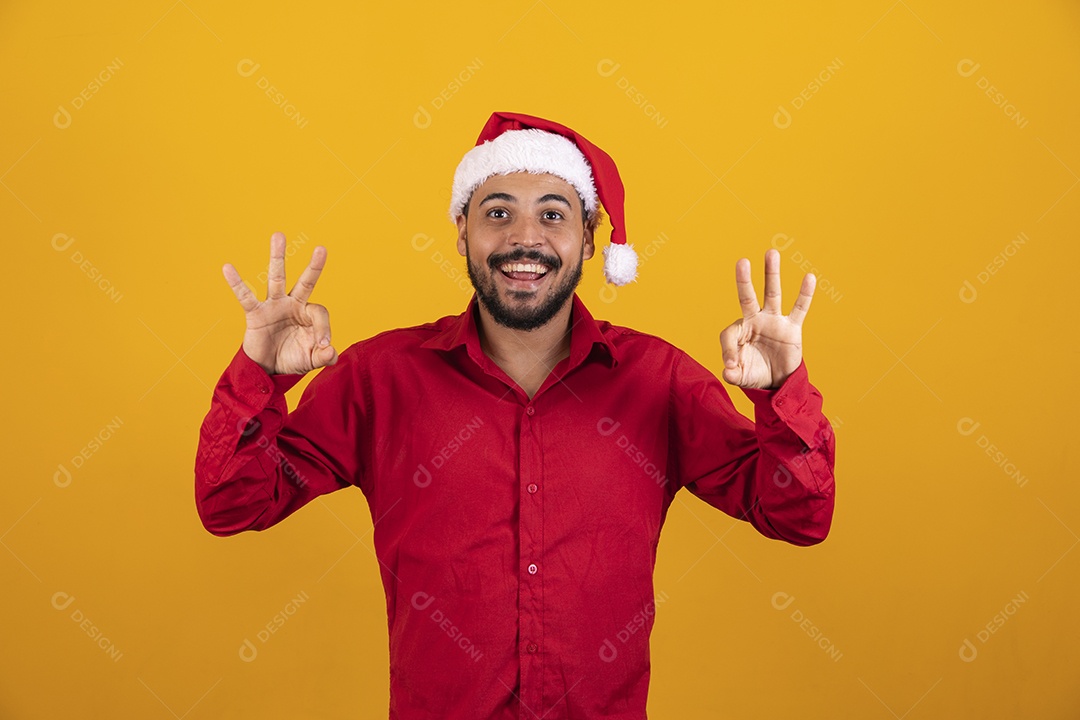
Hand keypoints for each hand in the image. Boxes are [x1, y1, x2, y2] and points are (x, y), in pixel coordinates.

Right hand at [223, 232, 336, 374]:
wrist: (267, 370)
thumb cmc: (292, 359)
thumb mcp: (311, 360)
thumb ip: (324, 356)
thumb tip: (332, 352)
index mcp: (308, 314)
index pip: (319, 313)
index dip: (324, 329)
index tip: (323, 346)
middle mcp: (293, 304)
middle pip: (305, 282)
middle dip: (314, 267)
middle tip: (322, 249)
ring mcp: (274, 306)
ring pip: (277, 278)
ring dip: (278, 258)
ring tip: (279, 235)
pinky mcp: (255, 313)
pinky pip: (245, 296)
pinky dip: (236, 283)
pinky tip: (228, 267)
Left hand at [719, 249, 814, 388]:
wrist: (778, 382)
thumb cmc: (755, 374)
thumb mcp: (741, 376)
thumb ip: (732, 374)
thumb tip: (727, 371)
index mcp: (740, 331)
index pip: (730, 333)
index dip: (728, 349)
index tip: (731, 365)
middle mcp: (755, 321)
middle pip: (748, 296)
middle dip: (744, 280)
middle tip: (742, 262)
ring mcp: (774, 321)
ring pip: (772, 294)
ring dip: (772, 275)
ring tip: (771, 253)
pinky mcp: (792, 328)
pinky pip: (799, 309)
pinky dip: (805, 295)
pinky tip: (809, 278)